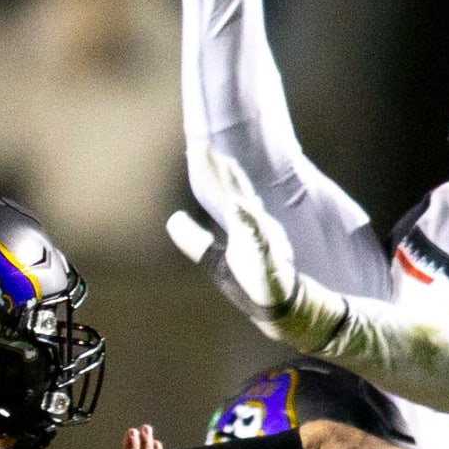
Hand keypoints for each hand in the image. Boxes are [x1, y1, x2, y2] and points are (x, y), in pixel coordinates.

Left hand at [167, 145, 296, 313]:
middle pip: (234, 191)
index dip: (210, 172)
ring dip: (235, 186)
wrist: (275, 303)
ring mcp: (261, 239)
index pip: (222, 191)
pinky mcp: (267, 256)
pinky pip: (258, 236)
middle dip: (219, 169)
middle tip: (203, 145)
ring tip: (224, 164)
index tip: (197, 148)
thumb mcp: (214, 258)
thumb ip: (194, 239)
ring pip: (246, 207)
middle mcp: (252, 225)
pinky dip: (249, 221)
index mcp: (239, 223)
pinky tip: (238, 207)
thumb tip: (173, 219)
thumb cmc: (248, 279)